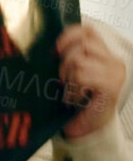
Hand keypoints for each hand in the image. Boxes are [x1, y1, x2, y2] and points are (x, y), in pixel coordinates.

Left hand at [58, 23, 126, 139]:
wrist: (87, 129)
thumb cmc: (76, 100)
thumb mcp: (70, 74)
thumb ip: (67, 57)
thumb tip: (46, 43)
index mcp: (104, 55)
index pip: (88, 31)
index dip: (68, 36)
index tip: (54, 50)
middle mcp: (113, 61)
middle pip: (82, 43)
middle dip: (64, 61)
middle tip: (63, 81)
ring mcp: (114, 73)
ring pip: (79, 60)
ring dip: (68, 77)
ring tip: (71, 92)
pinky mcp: (111, 87)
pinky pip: (83, 76)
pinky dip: (73, 88)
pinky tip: (75, 99)